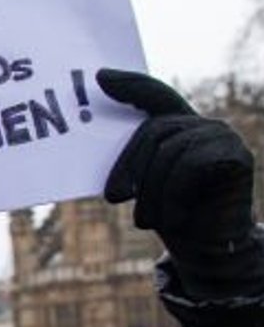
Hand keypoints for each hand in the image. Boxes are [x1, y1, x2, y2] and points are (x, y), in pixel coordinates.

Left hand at [98, 68, 260, 295]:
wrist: (205, 249)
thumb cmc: (170, 214)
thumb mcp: (144, 184)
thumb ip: (133, 159)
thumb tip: (91, 139)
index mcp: (179, 127)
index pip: (155, 96)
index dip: (130, 85)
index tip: (99, 77)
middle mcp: (203, 125)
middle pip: (154, 130)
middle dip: (129, 166)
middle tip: (114, 197)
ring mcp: (223, 137)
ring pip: (170, 151)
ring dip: (151, 191)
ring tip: (146, 220)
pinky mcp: (237, 155)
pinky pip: (191, 165)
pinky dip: (173, 194)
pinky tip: (173, 216)